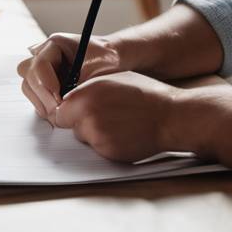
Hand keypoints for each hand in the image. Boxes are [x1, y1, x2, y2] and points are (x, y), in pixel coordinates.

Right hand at [17, 33, 121, 117]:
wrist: (112, 60)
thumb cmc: (107, 59)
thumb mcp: (98, 69)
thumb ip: (80, 85)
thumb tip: (64, 103)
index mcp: (55, 44)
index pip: (40, 64)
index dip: (47, 84)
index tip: (59, 99)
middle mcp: (44, 54)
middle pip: (28, 75)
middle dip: (43, 95)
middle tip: (59, 110)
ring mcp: (41, 67)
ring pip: (28, 85)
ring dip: (41, 102)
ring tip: (60, 112)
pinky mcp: (42, 81)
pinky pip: (34, 94)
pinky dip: (43, 105)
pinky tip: (59, 109)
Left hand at [49, 71, 181, 162]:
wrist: (170, 116)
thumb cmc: (145, 95)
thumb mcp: (111, 81)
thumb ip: (87, 90)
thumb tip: (72, 98)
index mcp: (84, 94)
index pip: (60, 110)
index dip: (69, 112)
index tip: (77, 113)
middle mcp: (86, 114)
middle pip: (68, 126)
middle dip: (80, 123)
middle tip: (103, 118)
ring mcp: (96, 135)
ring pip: (83, 139)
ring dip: (93, 135)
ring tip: (117, 124)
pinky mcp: (107, 151)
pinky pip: (98, 150)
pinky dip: (107, 145)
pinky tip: (123, 134)